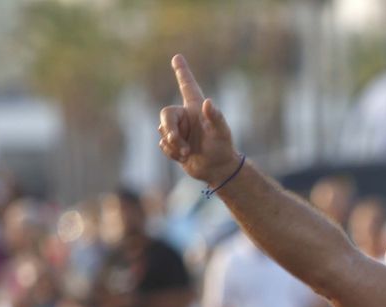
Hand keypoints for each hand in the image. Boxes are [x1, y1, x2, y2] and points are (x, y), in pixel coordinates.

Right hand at [157, 55, 239, 184]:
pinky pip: (163, 145)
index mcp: (196, 109)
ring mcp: (178, 130)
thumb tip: (209, 102)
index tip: (178, 57)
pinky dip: (172, 152)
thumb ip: (216, 118)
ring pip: (162, 132)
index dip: (182, 72)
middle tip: (178, 143)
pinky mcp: (173, 144)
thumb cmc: (223, 148)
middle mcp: (185, 117)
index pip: (187, 86)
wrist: (217, 169)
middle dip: (169, 130)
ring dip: (174, 145)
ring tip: (188, 152)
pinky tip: (184, 156)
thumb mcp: (221, 134)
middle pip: (165, 115)